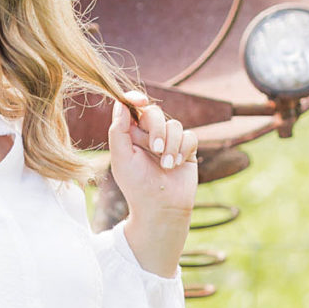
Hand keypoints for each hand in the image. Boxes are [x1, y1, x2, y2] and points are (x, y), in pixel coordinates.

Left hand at [107, 89, 196, 277]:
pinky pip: (190, 136)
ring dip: (171, 145)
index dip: (135, 99)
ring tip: (166, 166)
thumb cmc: (136, 186)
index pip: (133, 108)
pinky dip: (183, 149)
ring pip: (174, 125)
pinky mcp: (186, 149)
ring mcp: (169, 141)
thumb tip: (121, 104)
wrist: (160, 208)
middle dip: (157, 129)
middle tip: (155, 150)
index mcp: (131, 135)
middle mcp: (150, 135)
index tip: (139, 101)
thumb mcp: (121, 159)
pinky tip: (177, 164)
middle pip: (155, 113)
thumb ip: (118, 131)